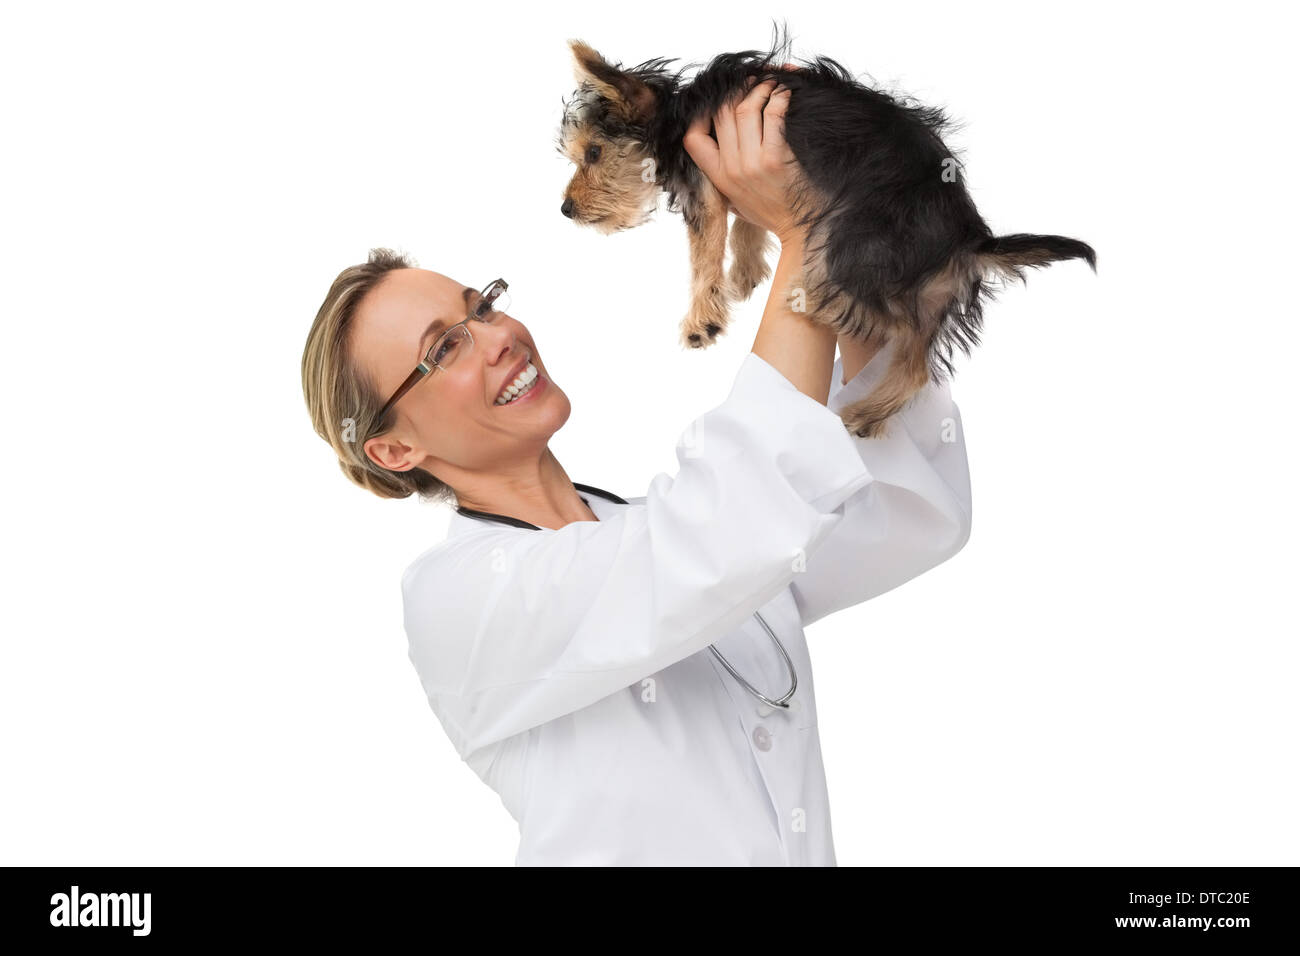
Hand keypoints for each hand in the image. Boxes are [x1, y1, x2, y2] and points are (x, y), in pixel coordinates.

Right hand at [682, 67, 804, 245]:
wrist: (801, 232)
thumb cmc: (774, 215)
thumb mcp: (738, 204)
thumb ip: (724, 184)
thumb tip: (715, 159)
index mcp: (718, 179)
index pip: (692, 138)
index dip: (701, 114)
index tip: (718, 102)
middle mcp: (731, 170)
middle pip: (722, 114)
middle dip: (737, 90)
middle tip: (752, 82)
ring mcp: (751, 164)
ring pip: (745, 108)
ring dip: (760, 89)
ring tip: (772, 85)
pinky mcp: (775, 159)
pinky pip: (772, 115)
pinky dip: (779, 99)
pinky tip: (786, 96)